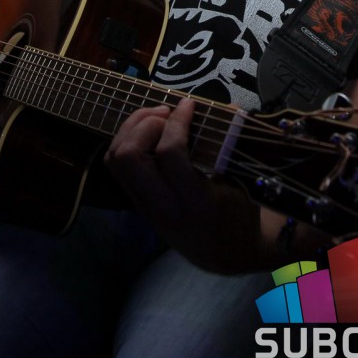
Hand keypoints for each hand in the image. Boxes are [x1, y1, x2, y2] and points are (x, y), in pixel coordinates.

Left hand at [104, 97, 261, 272]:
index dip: (177, 121)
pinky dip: (126, 140)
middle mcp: (163, 206)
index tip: (190, 104)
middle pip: (128, 157)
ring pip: (115, 160)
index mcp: (196, 202)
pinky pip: (115, 166)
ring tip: (156, 117)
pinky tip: (148, 132)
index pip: (170, 153)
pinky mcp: (136, 203)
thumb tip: (226, 106)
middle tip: (167, 113)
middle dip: (144, 124)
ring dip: (131, 129)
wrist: (225, 253)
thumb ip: (231, 146)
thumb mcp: (243, 184)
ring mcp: (145, 207)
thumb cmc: (240, 214)